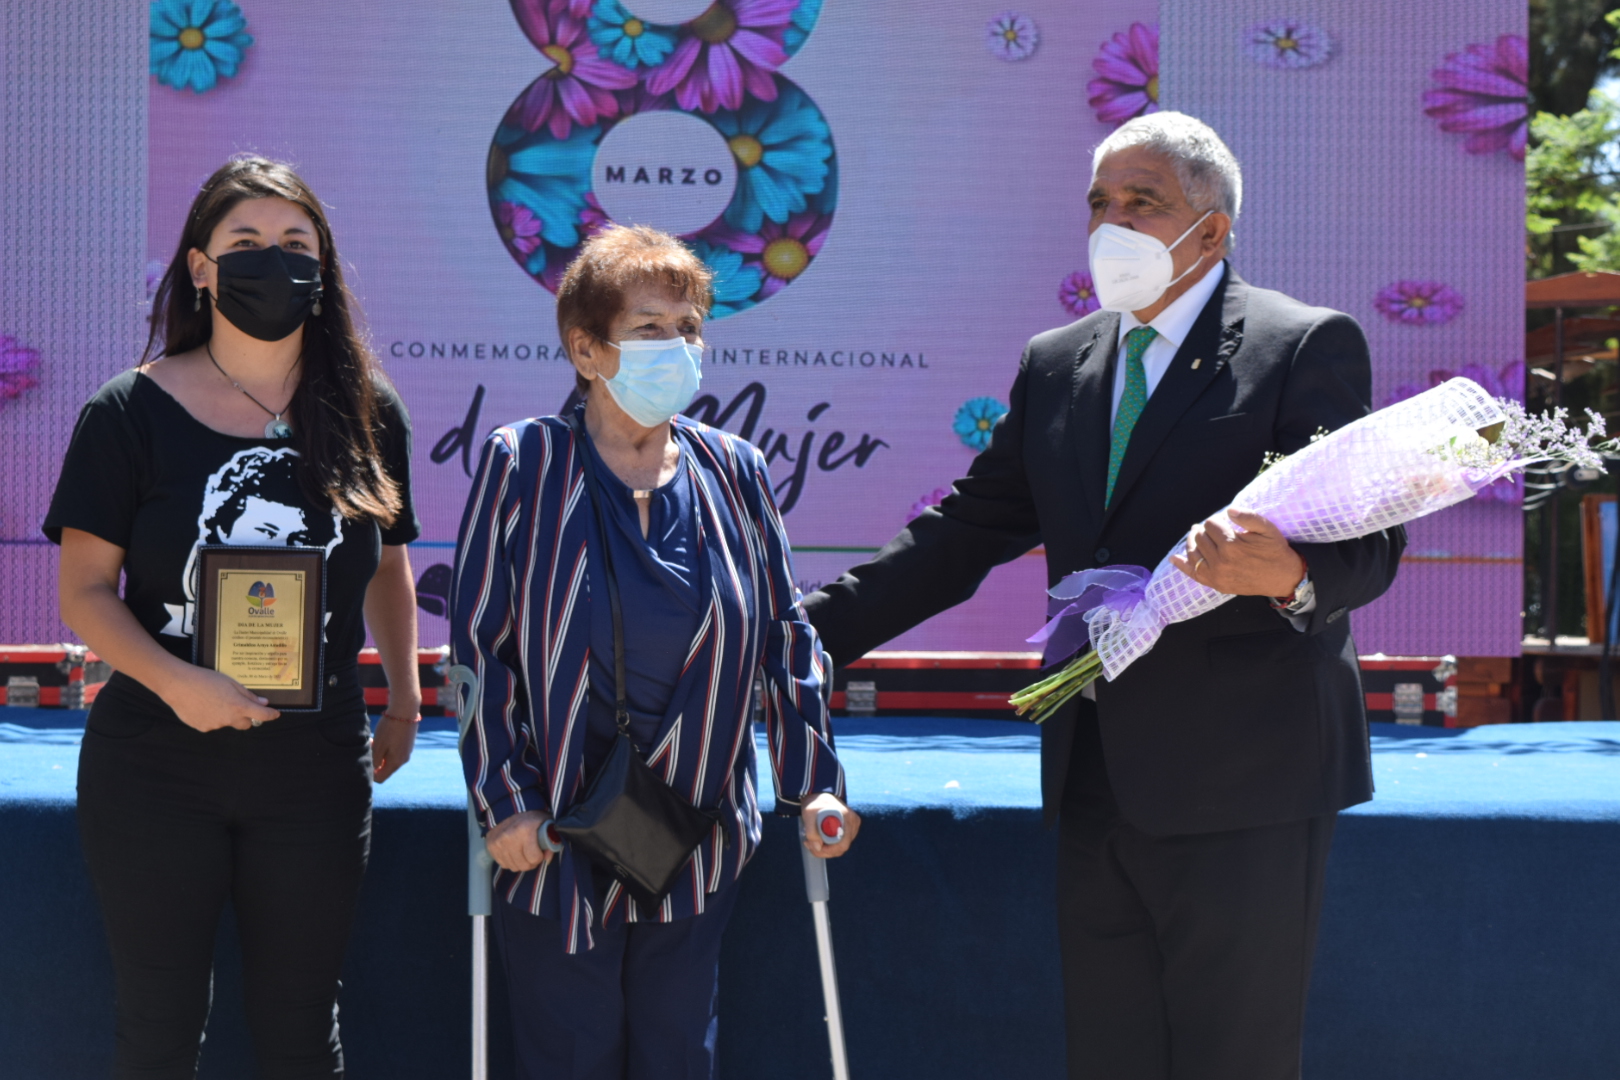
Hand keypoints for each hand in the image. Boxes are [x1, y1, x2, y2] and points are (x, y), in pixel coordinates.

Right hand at [163, 667, 279, 731]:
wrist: (178, 685)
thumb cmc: (205, 679)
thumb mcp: (231, 682)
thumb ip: (248, 695)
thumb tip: (262, 702)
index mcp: (238, 706)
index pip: (262, 715)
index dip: (270, 715)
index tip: (275, 714)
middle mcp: (228, 719)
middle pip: (245, 724)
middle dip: (246, 717)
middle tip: (238, 706)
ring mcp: (215, 725)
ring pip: (226, 723)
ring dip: (225, 715)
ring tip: (212, 700)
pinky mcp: (202, 728)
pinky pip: (212, 724)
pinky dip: (211, 717)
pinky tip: (202, 705)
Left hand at [372, 714, 417, 781]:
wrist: (405, 710)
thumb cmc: (389, 729)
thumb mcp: (378, 746)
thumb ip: (375, 762)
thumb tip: (373, 771)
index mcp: (395, 763)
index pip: (380, 778)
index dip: (370, 774)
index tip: (365, 759)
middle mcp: (403, 760)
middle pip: (385, 769)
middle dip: (375, 762)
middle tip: (370, 746)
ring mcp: (407, 752)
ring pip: (390, 759)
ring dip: (381, 754)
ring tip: (376, 740)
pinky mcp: (408, 744)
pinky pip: (395, 752)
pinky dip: (388, 748)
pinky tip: (385, 736)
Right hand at [485, 809, 552, 872]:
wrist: (509, 808)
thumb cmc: (531, 816)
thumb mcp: (546, 823)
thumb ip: (551, 841)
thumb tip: (547, 859)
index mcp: (525, 830)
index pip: (534, 857)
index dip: (540, 856)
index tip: (540, 851)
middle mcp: (509, 837)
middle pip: (523, 865)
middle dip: (531, 862)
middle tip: (532, 854)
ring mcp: (498, 842)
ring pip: (513, 867)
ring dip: (520, 863)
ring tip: (523, 852)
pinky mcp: (491, 846)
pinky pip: (503, 864)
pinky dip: (510, 861)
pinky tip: (514, 852)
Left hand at [801, 792, 860, 858]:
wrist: (819, 795)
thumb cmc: (814, 804)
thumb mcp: (808, 815)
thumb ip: (811, 832)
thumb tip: (818, 847)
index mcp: (845, 817)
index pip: (841, 844)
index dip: (827, 850)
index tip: (813, 846)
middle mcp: (853, 822)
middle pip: (842, 848)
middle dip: (825, 850)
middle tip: (810, 845)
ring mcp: (854, 825)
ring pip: (841, 846)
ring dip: (827, 848)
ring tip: (812, 841)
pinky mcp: (852, 827)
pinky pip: (842, 842)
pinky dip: (831, 845)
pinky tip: (820, 839)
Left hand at [1170, 510, 1304, 597]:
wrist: (1283, 577)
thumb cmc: (1275, 550)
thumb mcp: (1267, 529)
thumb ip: (1248, 516)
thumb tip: (1228, 510)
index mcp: (1232, 545)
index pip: (1211, 524)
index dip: (1217, 520)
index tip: (1225, 523)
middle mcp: (1221, 561)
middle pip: (1200, 537)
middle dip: (1204, 530)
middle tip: (1210, 528)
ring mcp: (1216, 575)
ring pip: (1194, 553)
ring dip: (1193, 542)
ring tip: (1196, 535)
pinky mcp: (1216, 584)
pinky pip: (1194, 574)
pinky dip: (1182, 565)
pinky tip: (1174, 558)